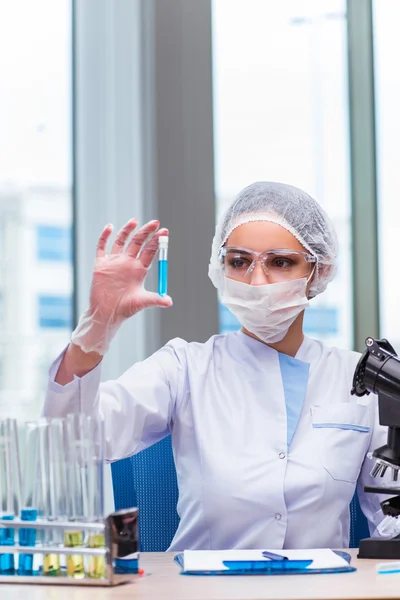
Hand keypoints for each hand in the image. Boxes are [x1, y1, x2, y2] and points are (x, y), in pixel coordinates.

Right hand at [71, 219, 171, 353]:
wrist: (107, 314)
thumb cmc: (126, 309)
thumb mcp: (142, 302)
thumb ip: (155, 299)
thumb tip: (170, 302)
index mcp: (140, 269)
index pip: (150, 251)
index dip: (157, 241)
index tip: (164, 232)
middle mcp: (128, 262)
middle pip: (138, 242)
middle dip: (146, 232)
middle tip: (155, 222)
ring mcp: (114, 262)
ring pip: (122, 241)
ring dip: (128, 230)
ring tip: (135, 221)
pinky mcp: (101, 264)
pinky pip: (102, 247)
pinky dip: (104, 236)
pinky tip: (110, 227)